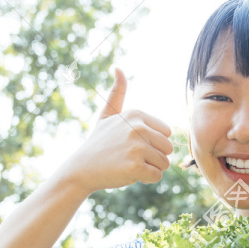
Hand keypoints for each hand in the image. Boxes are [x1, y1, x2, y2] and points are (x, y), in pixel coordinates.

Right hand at [63, 67, 174, 191]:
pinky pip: (157, 176)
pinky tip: (128, 173)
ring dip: (150, 168)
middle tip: (131, 156)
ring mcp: (136, 147)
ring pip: (164, 163)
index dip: (153, 142)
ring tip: (129, 164)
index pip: (167, 133)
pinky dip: (145, 179)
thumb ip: (117, 93)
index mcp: (136, 114)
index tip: (133, 143)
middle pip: (168, 148)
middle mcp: (138, 127)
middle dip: (154, 156)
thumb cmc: (98, 143)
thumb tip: (118, 67)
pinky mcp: (135, 167)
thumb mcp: (107, 115)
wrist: (80, 169)